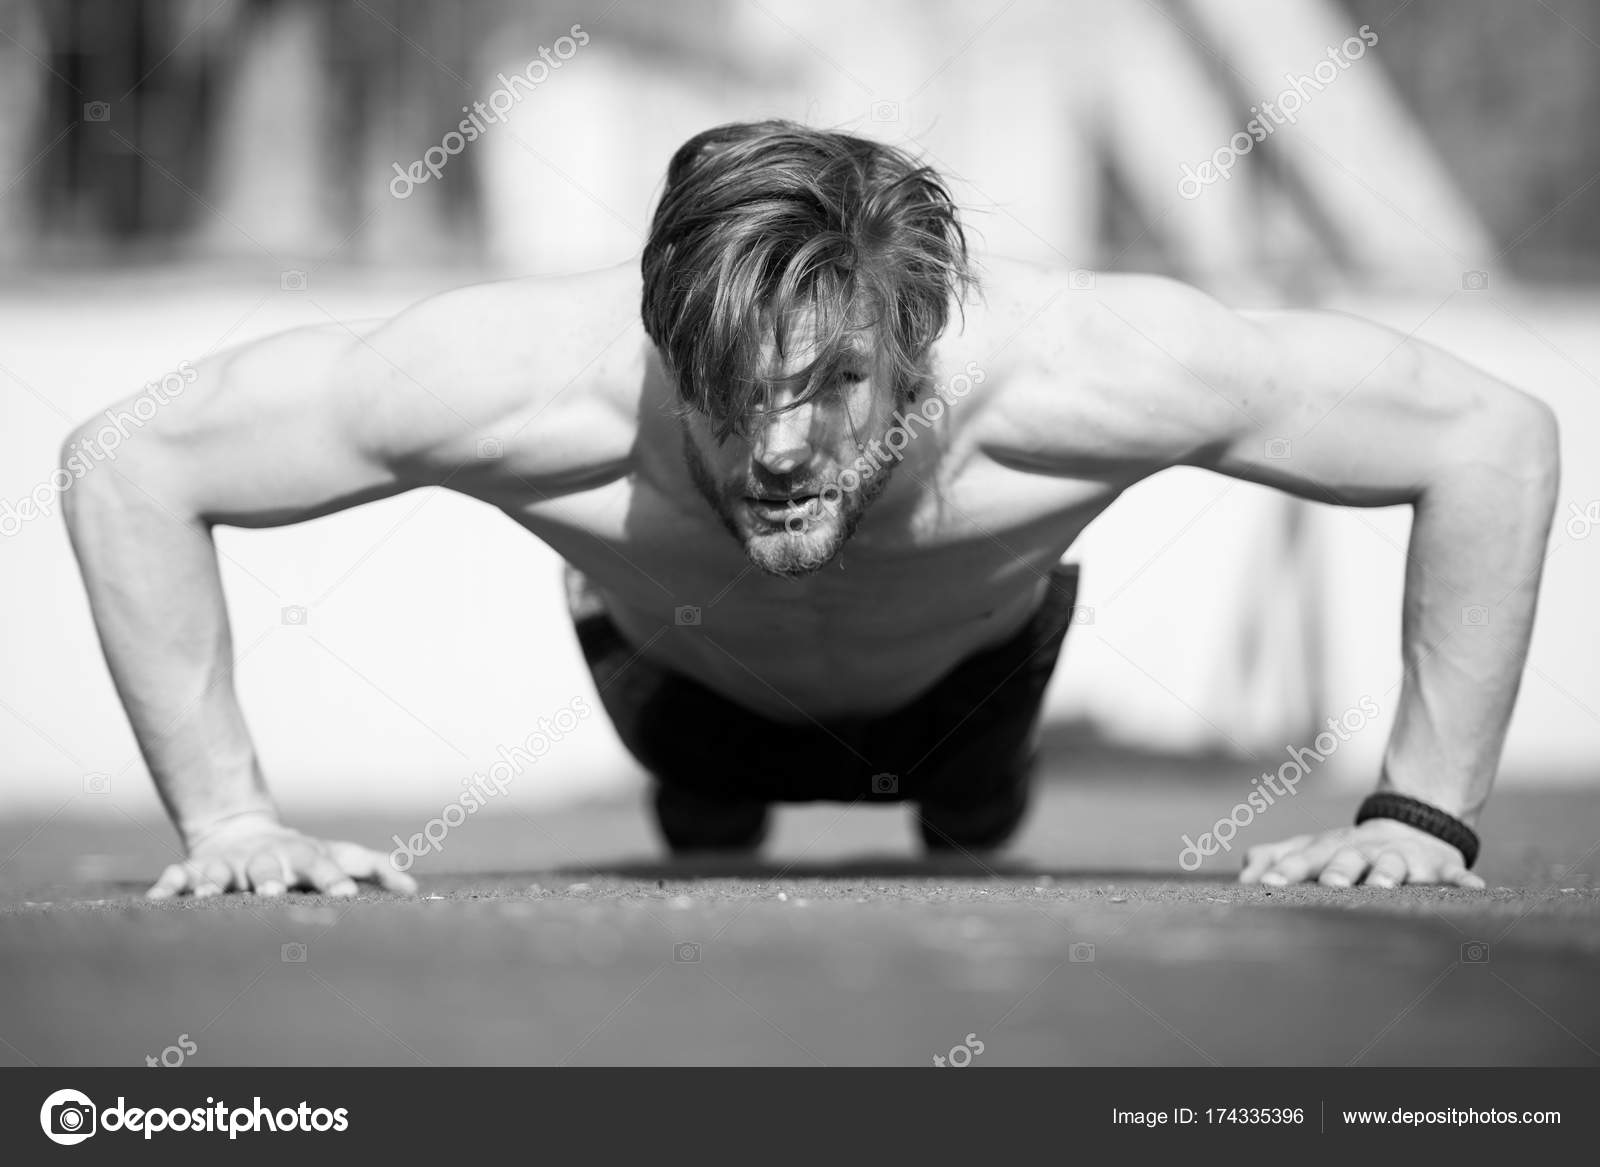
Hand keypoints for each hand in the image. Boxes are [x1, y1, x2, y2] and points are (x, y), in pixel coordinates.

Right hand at [147, 814, 417, 898]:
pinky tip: (158, 896)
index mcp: (304, 857)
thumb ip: (374, 868)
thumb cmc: (303, 855)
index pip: (324, 864)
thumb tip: (413, 887)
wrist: (242, 832)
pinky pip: (179, 875)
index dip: (334, 878)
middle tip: (273, 892)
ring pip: (223, 871)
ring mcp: (231, 864)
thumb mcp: (339, 855)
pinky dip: (169, 884)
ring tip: (208, 895)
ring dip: (215, 882)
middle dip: (271, 877)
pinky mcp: (198, 869)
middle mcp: (267, 859)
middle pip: (270, 865)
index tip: (346, 894)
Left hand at [1239, 818, 1485, 888]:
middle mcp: (1362, 852)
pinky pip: (1454, 874)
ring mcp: (1401, 858)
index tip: (1267, 884)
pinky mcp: (1439, 866)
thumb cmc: (1346, 850)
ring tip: (1385, 884)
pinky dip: (1464, 880)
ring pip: (1394, 864)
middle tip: (1331, 884)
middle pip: (1347, 859)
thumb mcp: (1308, 850)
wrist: (1408, 828)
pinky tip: (1476, 887)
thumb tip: (1240, 875)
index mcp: (1329, 850)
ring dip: (1390, 873)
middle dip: (1339, 870)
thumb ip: (1271, 859)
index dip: (1286, 870)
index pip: (1303, 859)